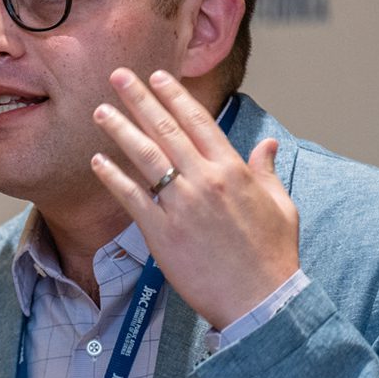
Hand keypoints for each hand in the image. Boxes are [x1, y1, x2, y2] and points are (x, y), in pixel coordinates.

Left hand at [90, 68, 299, 327]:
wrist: (261, 301)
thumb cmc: (274, 256)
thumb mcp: (281, 206)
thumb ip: (267, 171)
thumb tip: (267, 144)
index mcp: (233, 170)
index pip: (198, 121)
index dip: (175, 96)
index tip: (157, 77)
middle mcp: (205, 181)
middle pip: (166, 130)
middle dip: (140, 99)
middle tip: (118, 76)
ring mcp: (182, 206)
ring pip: (145, 157)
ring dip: (120, 130)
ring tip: (100, 111)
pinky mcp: (162, 233)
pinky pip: (132, 198)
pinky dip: (113, 177)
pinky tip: (97, 161)